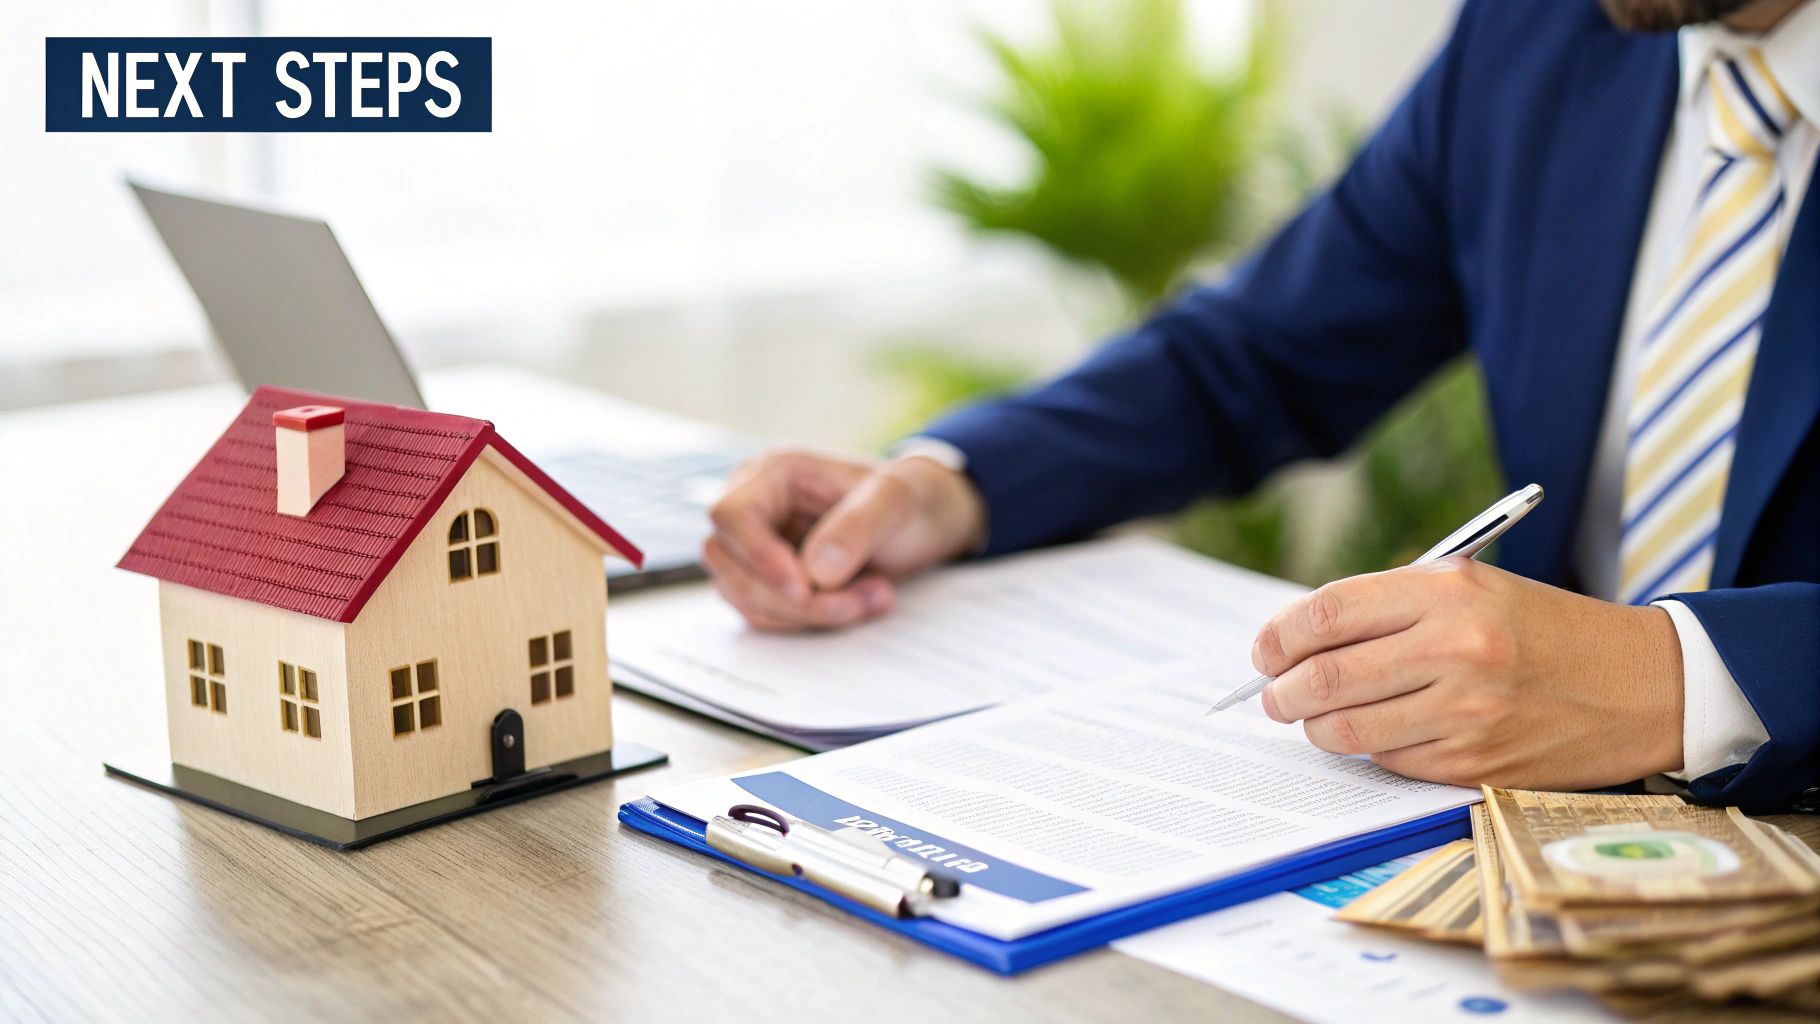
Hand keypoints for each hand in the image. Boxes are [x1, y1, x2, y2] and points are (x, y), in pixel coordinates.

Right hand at [703, 449, 986, 630]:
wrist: (922, 520)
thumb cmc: (907, 498)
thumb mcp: (896, 501)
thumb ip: (858, 527)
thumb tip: (815, 572)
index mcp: (773, 473)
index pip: (730, 515)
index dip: (757, 556)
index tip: (803, 587)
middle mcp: (755, 509)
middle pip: (730, 565)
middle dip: (793, 598)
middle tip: (859, 601)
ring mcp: (756, 548)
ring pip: (747, 598)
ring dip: (808, 614)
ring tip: (874, 597)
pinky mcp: (768, 582)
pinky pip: (767, 614)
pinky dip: (812, 621)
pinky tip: (861, 603)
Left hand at [1251, 558, 1685, 789]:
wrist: (1643, 685)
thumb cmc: (1543, 630)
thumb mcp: (1471, 588)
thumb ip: (1389, 608)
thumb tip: (1297, 641)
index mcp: (1448, 591)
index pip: (1326, 613)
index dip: (1279, 636)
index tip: (1264, 651)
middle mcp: (1456, 649)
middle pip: (1324, 677)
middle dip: (1280, 692)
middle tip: (1272, 695)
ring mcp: (1466, 712)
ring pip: (1347, 730)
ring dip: (1316, 728)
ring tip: (1314, 719)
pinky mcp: (1477, 764)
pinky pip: (1391, 762)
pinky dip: (1372, 751)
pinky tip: (1379, 735)